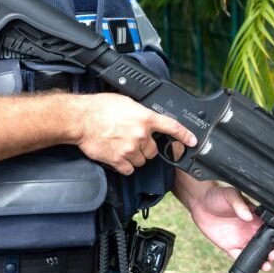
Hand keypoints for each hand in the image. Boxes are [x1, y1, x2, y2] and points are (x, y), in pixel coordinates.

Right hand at [75, 93, 196, 174]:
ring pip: (142, 161)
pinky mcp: (119, 160)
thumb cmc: (99, 108)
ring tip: (121, 146)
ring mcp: (130, 149)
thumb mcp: (126, 102)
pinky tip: (117, 156)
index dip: (184, 135)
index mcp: (144, 118)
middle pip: (153, 150)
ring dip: (135, 157)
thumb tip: (147, 120)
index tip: (192, 141)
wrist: (81, 119)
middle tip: (132, 139)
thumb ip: (141, 113)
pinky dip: (125, 166)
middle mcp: (140, 134)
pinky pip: (130, 170)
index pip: (171, 127)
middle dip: (145, 147)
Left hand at [189, 185, 273, 271]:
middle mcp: (251, 230)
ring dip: (265, 260)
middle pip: (268, 244)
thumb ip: (240, 205)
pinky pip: (241, 258)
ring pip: (257, 253)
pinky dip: (248, 263)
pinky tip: (254, 266)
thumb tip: (249, 216)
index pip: (272, 228)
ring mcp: (241, 239)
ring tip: (268, 264)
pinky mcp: (230, 246)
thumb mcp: (231, 195)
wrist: (199, 203)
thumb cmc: (217, 196)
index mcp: (256, 217)